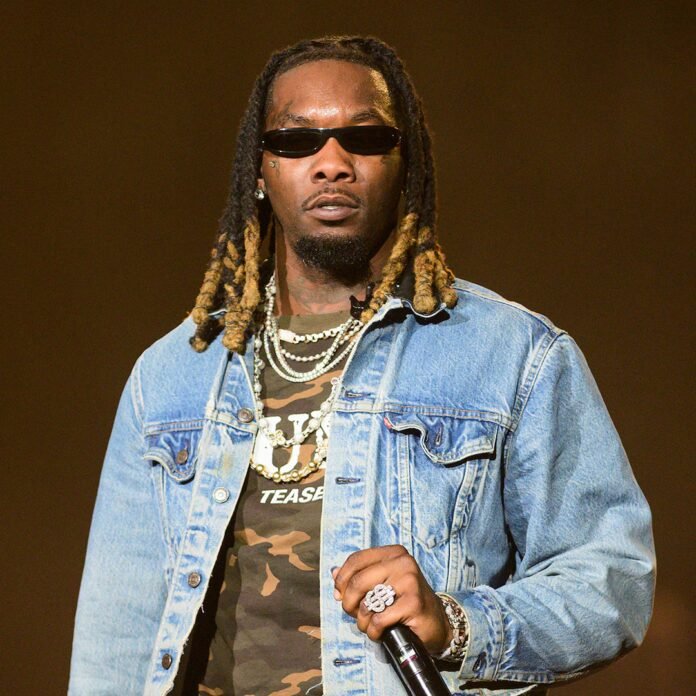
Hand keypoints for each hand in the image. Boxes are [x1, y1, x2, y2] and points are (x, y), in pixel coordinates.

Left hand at [332, 544, 452, 652]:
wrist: (437, 622)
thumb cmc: (404, 602)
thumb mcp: (382, 584)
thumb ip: (359, 576)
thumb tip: (334, 573)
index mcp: (393, 552)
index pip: (356, 560)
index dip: (342, 580)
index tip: (340, 594)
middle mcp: (403, 562)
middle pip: (357, 581)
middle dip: (348, 603)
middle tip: (353, 614)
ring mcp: (410, 581)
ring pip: (366, 602)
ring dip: (362, 620)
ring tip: (369, 625)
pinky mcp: (413, 603)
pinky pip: (379, 620)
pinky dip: (374, 631)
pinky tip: (381, 632)